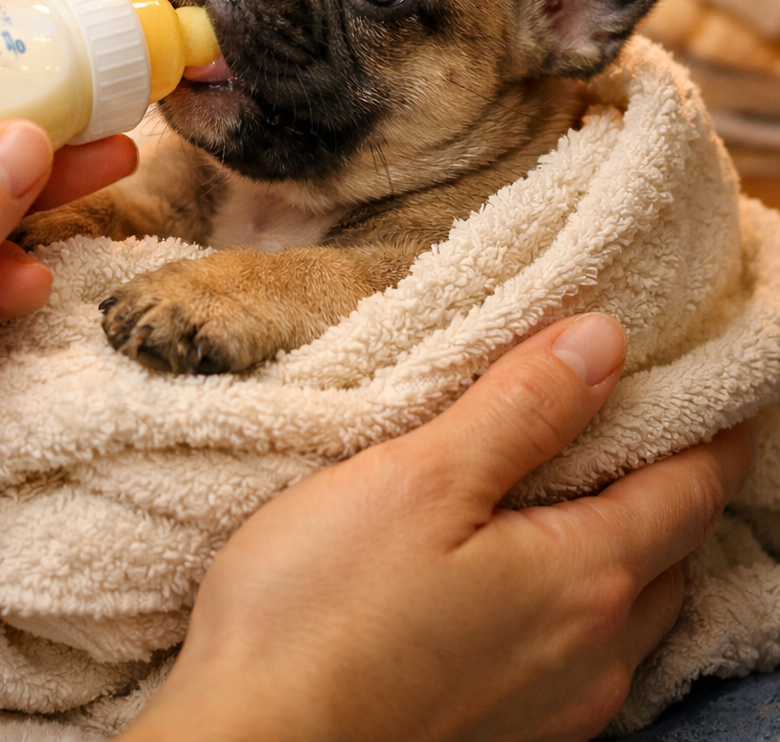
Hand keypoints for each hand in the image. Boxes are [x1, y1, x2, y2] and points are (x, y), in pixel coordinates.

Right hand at [124, 314, 754, 741]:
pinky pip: (588, 654)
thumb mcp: (420, 478)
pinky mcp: (509, 736)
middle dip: (678, 479)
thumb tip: (604, 341)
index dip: (719, 426)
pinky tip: (535, 571)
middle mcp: (593, 656)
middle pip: (674, 550)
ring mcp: (556, 709)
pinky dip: (588, 594)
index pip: (693, 487)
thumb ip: (522, 409)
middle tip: (651, 410)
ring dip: (633, 540)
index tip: (727, 376)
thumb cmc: (318, 609)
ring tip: (593, 478)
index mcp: (583, 578)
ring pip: (632, 607)